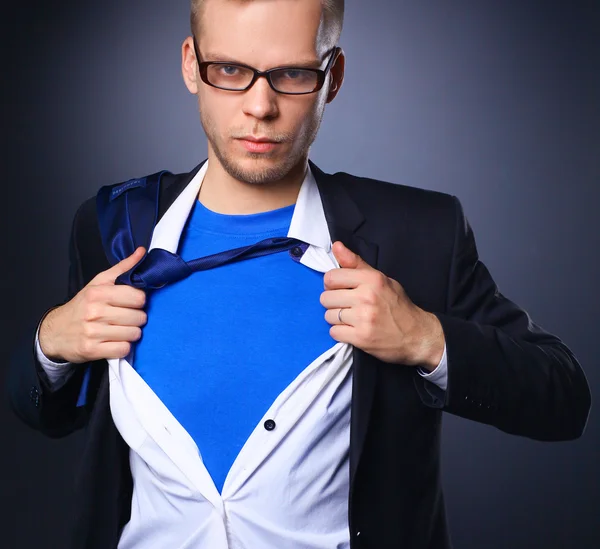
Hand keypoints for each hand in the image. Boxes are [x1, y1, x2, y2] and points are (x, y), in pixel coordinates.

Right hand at [39, 247, 147, 363]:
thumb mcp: (99, 283)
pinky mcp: (93, 350)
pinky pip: (123, 350)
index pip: (138, 297)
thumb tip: (142, 251)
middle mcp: (95, 312)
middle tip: (127, 318)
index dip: (139, 301)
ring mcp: (93, 332)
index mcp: (99, 293)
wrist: (55, 331)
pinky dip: (123, 347)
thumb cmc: (82, 305)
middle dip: (137, 318)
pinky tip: (116, 341)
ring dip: (132, 333)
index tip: (132, 303)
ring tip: (122, 329)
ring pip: (134, 334)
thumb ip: (123, 268)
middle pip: (139, 317)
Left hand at [320, 241, 444, 369]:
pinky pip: (333, 332)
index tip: (340, 289)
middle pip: (326, 298)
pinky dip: (340, 333)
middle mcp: (366, 297)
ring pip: (328, 316)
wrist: (417, 334)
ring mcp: (363, 318)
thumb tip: (336, 245)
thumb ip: (356, 263)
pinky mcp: (361, 337)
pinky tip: (352, 330)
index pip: (331, 277)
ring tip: (351, 318)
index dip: (332, 284)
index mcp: (371, 279)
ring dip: (336, 319)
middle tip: (346, 306)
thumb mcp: (380, 279)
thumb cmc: (397, 304)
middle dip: (333, 302)